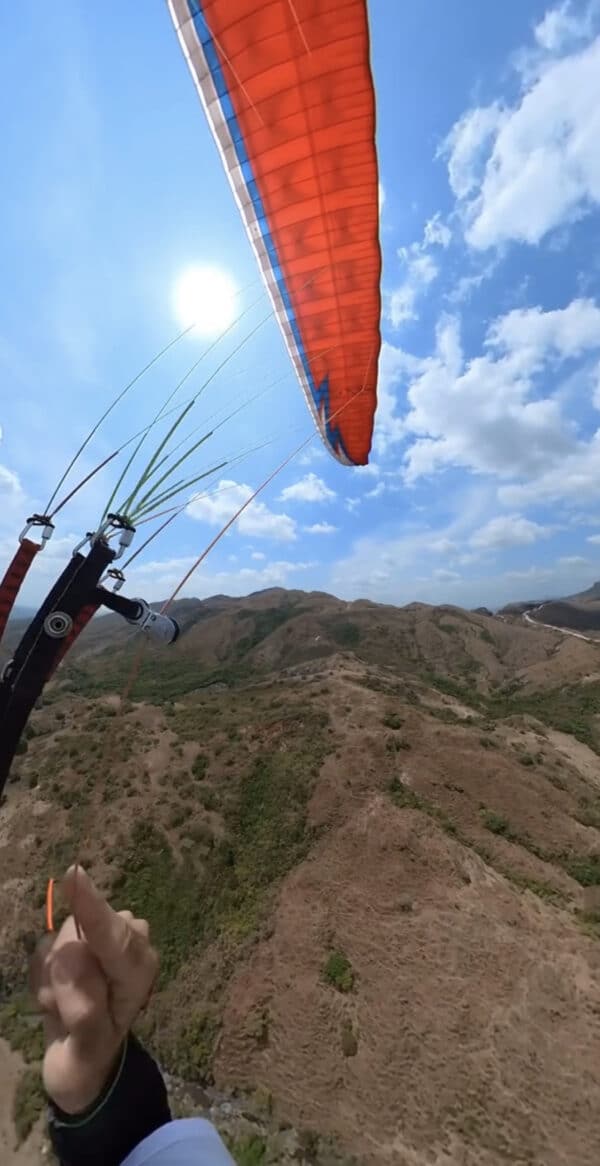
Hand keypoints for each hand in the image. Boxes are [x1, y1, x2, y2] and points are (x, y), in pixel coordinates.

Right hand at [30, 866, 157, 1114]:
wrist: (80, 1062)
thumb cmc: (90, 1057)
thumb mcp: (89, 1047)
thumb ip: (83, 1007)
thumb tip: (69, 954)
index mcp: (139, 968)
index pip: (110, 934)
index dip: (90, 906)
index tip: (74, 874)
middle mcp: (126, 943)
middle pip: (78, 933)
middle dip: (62, 971)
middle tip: (66, 1012)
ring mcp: (101, 938)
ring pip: (59, 938)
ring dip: (52, 977)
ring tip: (62, 1008)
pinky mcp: (78, 938)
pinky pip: (45, 945)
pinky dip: (44, 974)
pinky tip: (56, 996)